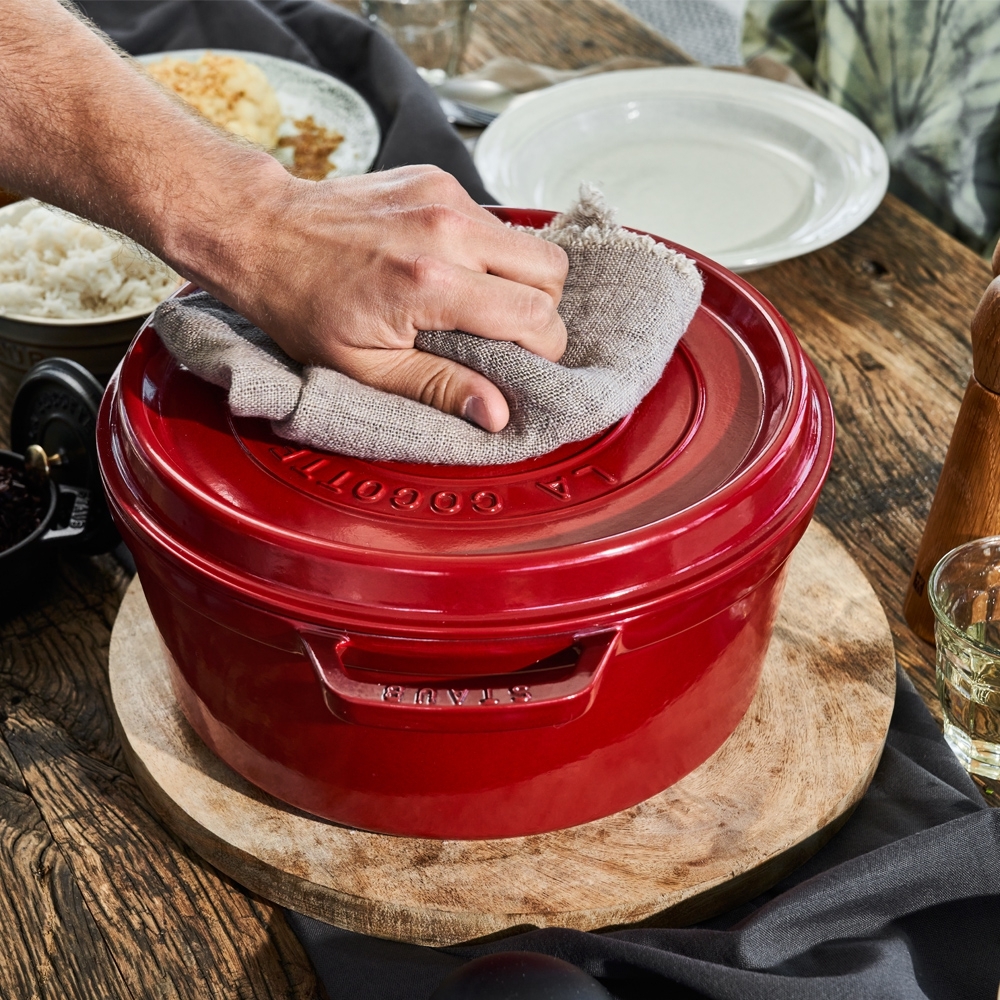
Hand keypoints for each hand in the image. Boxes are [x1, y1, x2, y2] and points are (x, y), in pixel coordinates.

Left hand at [221, 165, 568, 431]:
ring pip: (529, 241)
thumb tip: (498, 414)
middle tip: (505, 333)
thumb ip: (439, 387)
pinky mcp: (437, 179)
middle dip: (541, 308)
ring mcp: (444, 196)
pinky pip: (493, 221)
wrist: (263, 231)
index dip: (543, 347)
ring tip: (474, 301)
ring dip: (517, 278)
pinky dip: (486, 251)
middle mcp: (447, 230)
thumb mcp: (365, 368)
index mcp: (430, 284)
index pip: (534, 314)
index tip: (523, 363)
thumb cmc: (304, 305)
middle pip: (551, 270)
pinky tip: (448, 268)